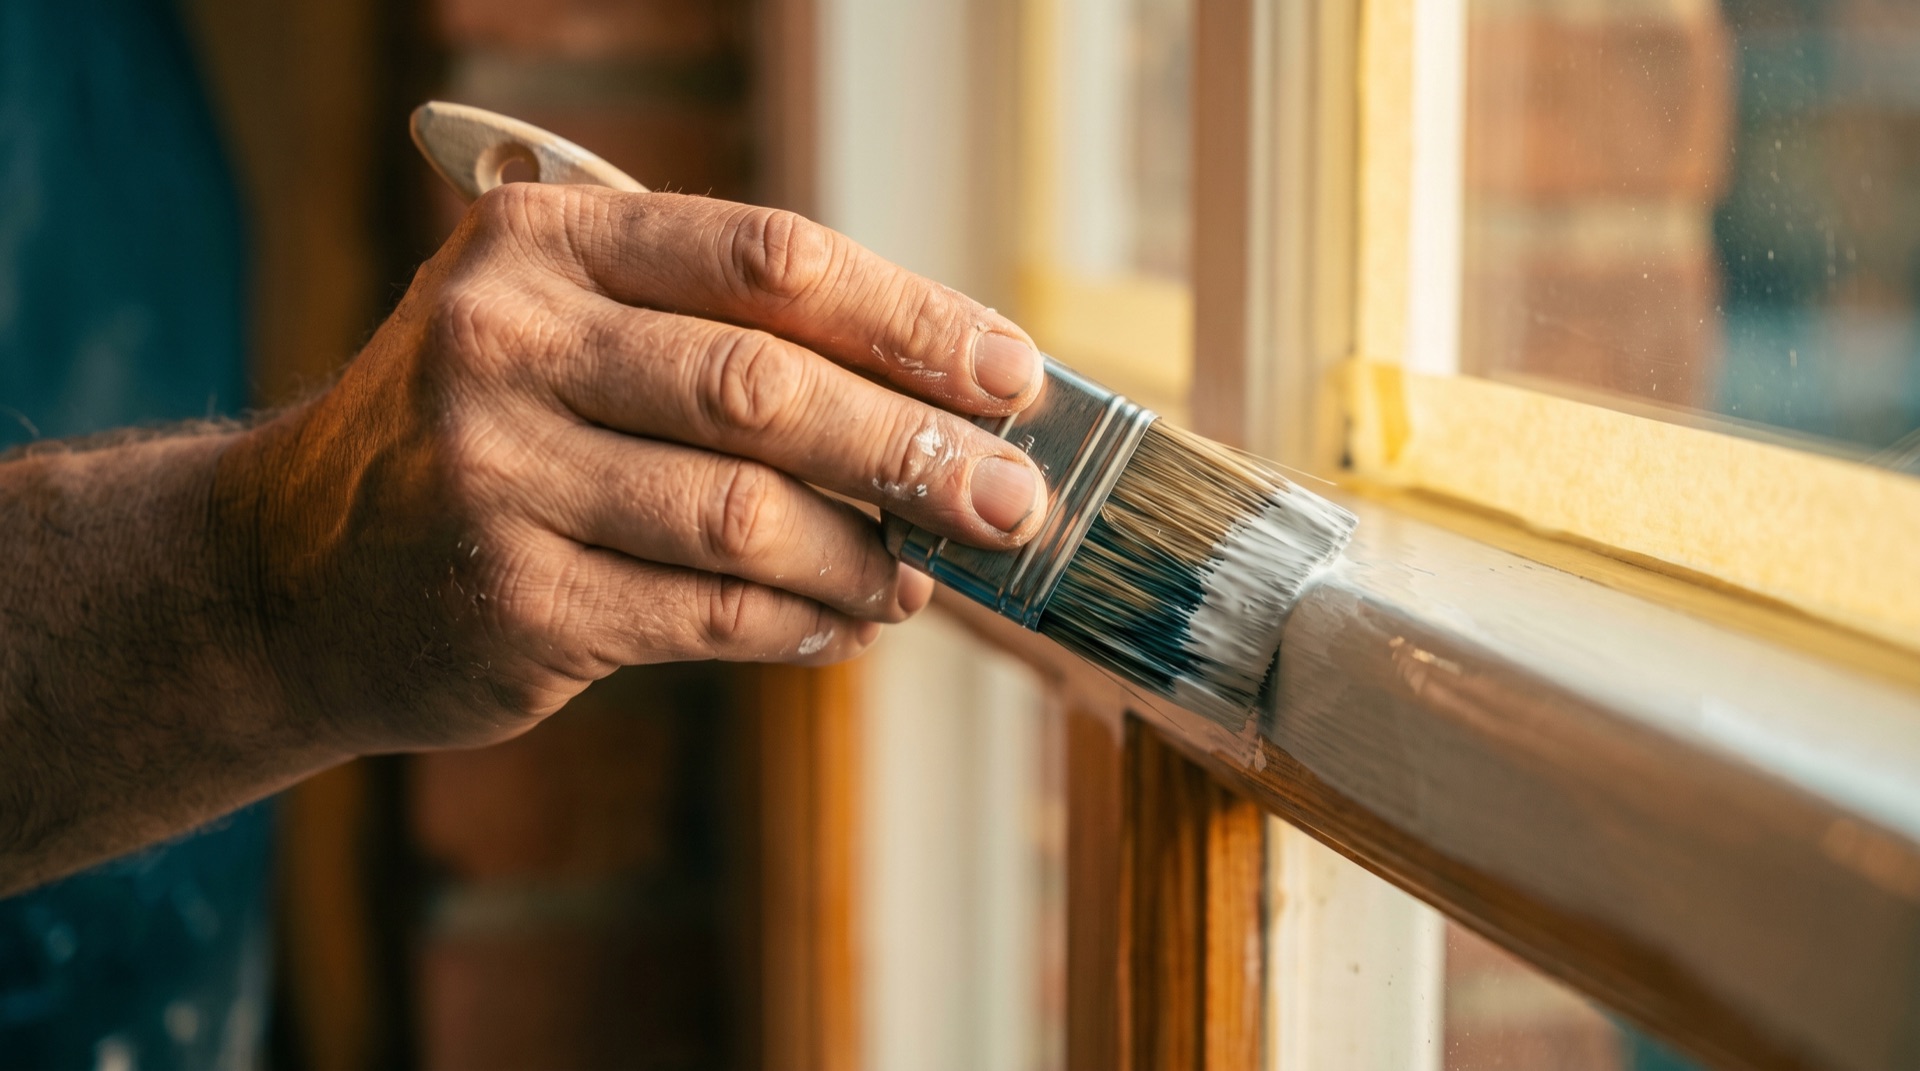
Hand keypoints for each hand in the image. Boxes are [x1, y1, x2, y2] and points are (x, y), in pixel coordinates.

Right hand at [219, 184, 1048, 753]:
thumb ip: (721, 339)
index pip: (771, 259)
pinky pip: (706, 612)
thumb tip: (939, 404)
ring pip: (748, 516)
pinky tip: (844, 623)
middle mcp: (506, 338)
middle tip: (1012, 499)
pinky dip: (800, 624)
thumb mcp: (566, 334)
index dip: (912, 316)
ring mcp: (496, 472)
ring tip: (921, 575)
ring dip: (865, 556)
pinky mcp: (509, 598)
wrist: (293, 573)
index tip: (1009, 374)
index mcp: (545, 241)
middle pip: (768, 388)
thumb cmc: (481, 438)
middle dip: (916, 449)